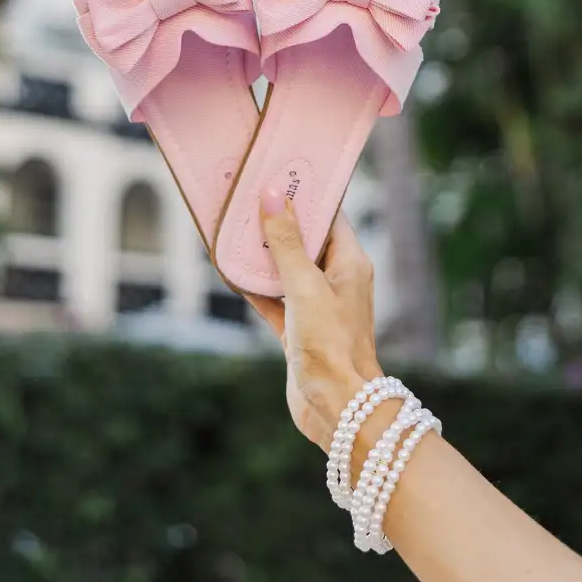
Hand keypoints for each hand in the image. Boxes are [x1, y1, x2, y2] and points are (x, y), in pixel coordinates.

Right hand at [245, 193, 382, 451]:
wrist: (338, 409)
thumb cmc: (331, 345)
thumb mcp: (305, 286)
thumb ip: (286, 243)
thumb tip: (272, 195)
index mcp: (350, 262)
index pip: (330, 215)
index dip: (306, 194)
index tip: (279, 172)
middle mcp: (336, 280)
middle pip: (306, 239)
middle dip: (278, 219)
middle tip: (248, 195)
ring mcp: (317, 305)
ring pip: (286, 268)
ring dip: (263, 253)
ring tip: (234, 227)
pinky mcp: (299, 329)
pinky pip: (274, 298)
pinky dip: (255, 287)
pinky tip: (231, 273)